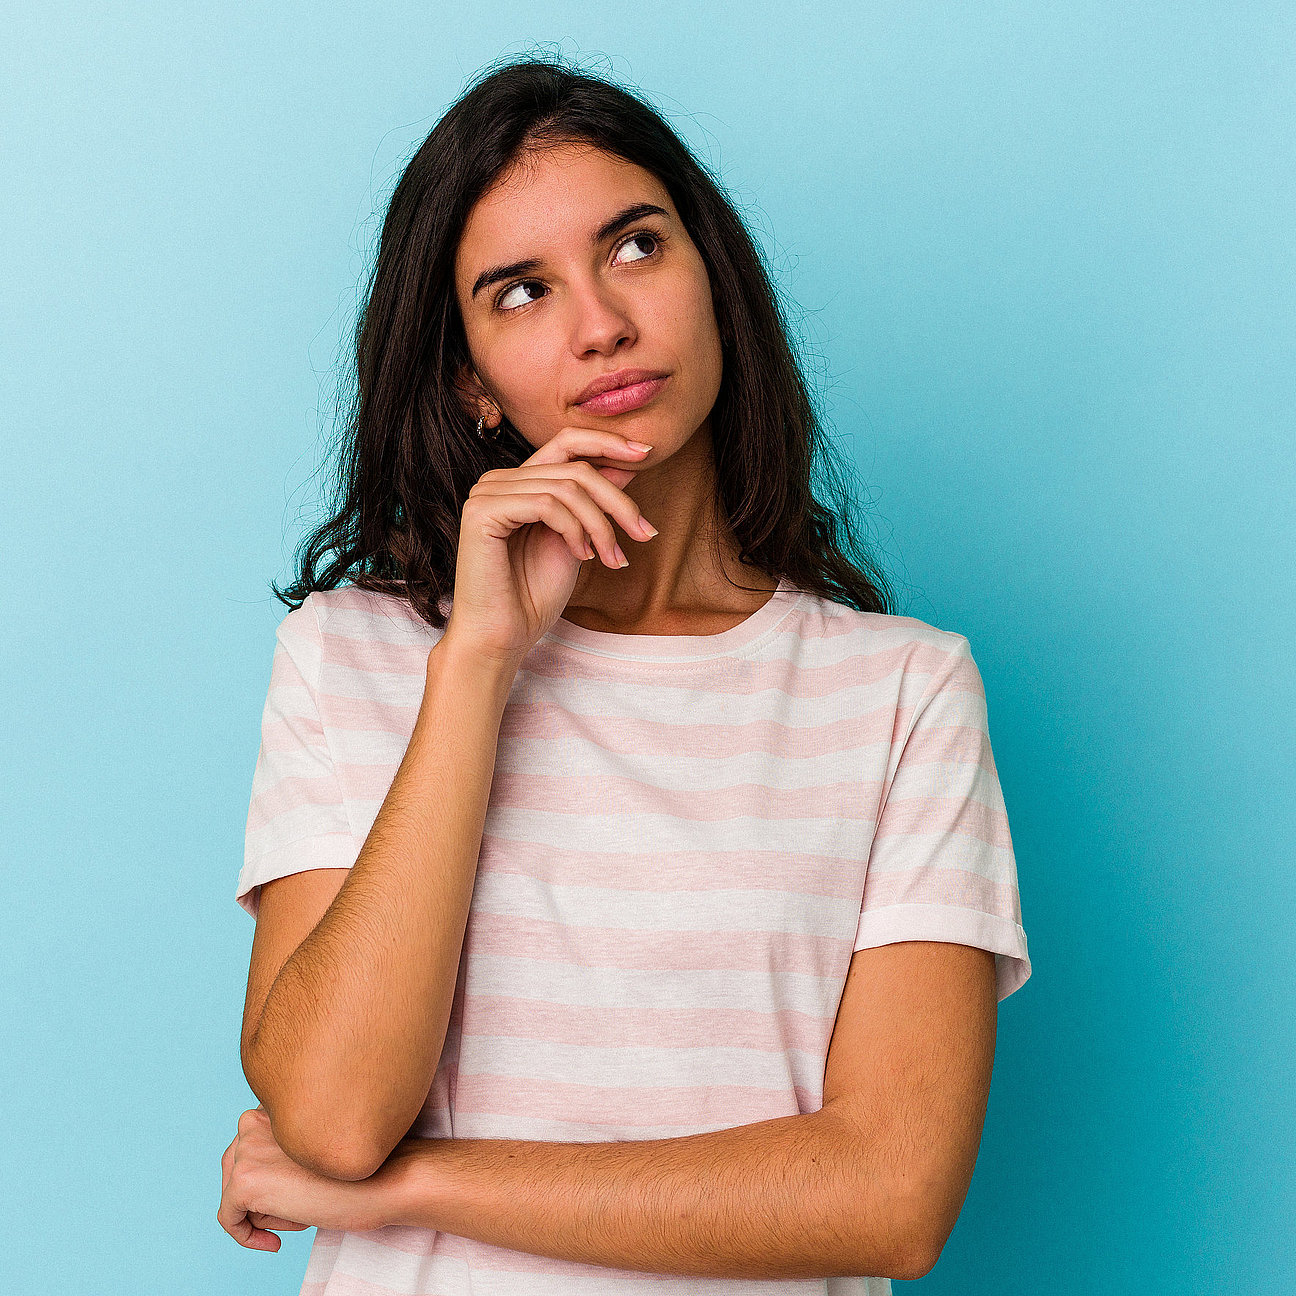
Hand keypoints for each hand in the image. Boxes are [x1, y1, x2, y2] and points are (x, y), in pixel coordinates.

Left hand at [217, 1106, 391, 1249]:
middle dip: (263, 1193)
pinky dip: (246, 1236)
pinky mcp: (244, 1182)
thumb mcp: (314, 1147)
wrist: (384, 1179)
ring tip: (303, 1211)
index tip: (294, 1193)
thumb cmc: (360, 1165)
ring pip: (237, 1193)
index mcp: (275, 1104)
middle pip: (237, 1168)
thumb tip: (261, 1179)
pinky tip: (275, 1242)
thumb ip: (286, 1148)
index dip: (270, 1174)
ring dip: (265, 1210)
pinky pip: (229, 1218)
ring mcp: (248, 1149)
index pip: (251, 1143)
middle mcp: (256, 1119)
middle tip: (301, 1205)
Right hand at [441, 427, 658, 662]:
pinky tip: (581, 556)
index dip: (608, 442)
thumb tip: (628, 465)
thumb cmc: (533, 597)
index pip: (566, 443)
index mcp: (519, 483)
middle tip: (645, 534)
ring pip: (568, 487)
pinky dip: (574, 530)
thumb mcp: (578, 541)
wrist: (501, 638)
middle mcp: (499, 481)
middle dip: (618, 503)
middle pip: (576, 468)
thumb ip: (594, 503)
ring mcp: (487, 493)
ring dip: (601, 525)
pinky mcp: (482, 511)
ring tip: (612, 558)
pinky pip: (546, 503)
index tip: (647, 453)